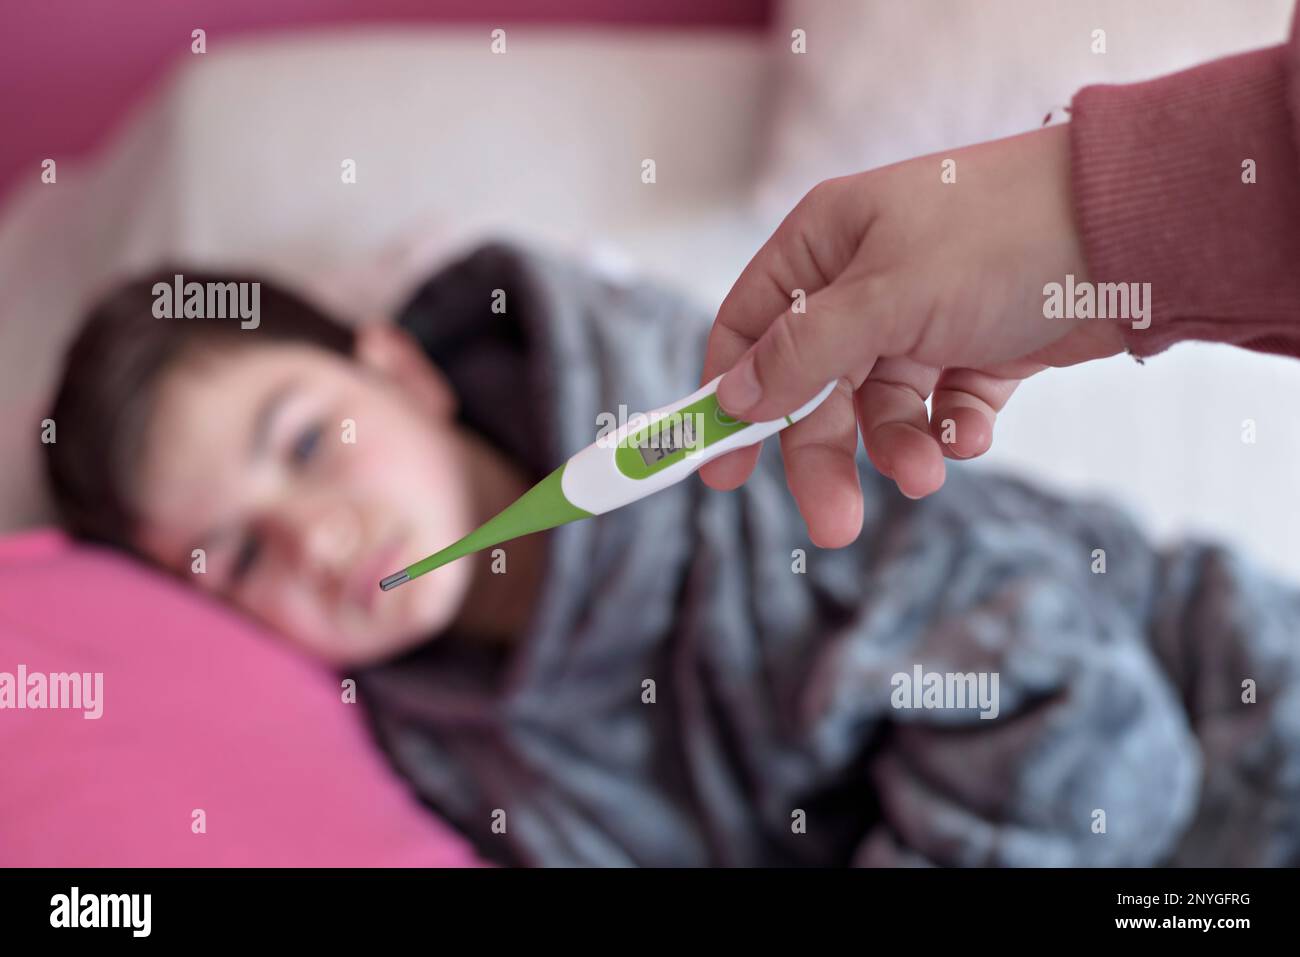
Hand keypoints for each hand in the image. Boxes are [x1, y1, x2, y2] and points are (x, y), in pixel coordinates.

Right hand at [699, 124, 1124, 547]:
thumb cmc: (1000, 236)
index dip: (731, 396)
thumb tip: (735, 397)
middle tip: (832, 524)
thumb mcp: (885, 296)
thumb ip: (804, 353)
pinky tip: (973, 431)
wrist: (1135, 232)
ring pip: (880, 408)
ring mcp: (922, 318)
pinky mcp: (978, 351)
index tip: (723, 467)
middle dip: (824, 455)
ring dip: (897, 447)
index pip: (750, 327)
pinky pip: (942, 408)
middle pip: (814, 388)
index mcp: (826, 244)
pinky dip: (951, 429)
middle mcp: (865, 283)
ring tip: (927, 471)